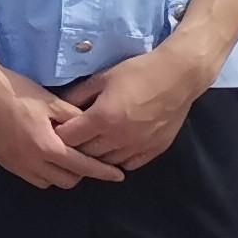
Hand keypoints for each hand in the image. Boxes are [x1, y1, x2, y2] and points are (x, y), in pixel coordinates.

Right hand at [0, 60, 126, 187]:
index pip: (83, 167)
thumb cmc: (17, 93)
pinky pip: (28, 176)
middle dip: (80, 173)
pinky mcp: (1, 161)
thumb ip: (74, 118)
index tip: (118, 175)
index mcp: (47, 147)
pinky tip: (40, 155)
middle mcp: (31, 162)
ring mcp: (14, 164)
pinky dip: (40, 171)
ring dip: (58, 174)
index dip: (103, 172)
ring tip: (62, 158)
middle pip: (66, 181)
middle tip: (85, 158)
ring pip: (46, 182)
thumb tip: (92, 128)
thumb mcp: (52, 102)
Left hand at [55, 48, 204, 173]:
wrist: (178, 77)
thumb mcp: (102, 78)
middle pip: (86, 154)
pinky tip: (115, 147)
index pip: (69, 138)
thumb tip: (59, 108)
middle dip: (76, 146)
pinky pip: (129, 164)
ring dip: (96, 155)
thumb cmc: (138, 72)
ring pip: (107, 162)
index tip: (59, 128)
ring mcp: (138, 146)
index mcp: (102, 118)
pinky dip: (118, 159)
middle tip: (74, 137)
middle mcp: (118, 137)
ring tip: (93, 143)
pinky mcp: (154, 150)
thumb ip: (78, 95)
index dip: (60, 134)